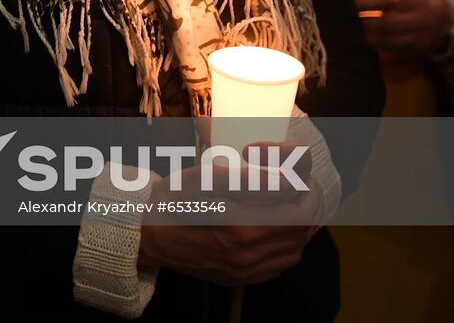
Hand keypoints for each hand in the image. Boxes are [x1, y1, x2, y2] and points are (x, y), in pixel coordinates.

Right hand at [139, 154, 321, 285]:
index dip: (308, 188)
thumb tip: (289, 180)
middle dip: (306, 205)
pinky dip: (283, 247)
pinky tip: (269, 230)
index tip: (299, 174)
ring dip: (298, 227)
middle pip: (302, 231)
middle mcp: (248, 256)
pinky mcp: (239, 280)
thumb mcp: (205, 178)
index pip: (301, 211)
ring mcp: (245, 272)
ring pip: (295, 251)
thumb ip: (251, 179)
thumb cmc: (173, 200)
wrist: (145, 234)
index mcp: (243, 228)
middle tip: (297, 186)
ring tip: (285, 206)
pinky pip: (278, 266)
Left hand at [354, 0, 451, 56]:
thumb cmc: (419, 0)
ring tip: (349, 34)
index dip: (368, 3)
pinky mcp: (420, 50)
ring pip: (391, 40)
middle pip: (389, 23)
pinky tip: (363, 44)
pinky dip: (378, 47)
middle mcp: (423, 19)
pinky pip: (396, 51)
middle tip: (344, 20)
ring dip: (369, 38)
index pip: (389, 1)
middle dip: (365, 23)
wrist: (451, 17)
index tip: (349, 3)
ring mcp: (423, 37)